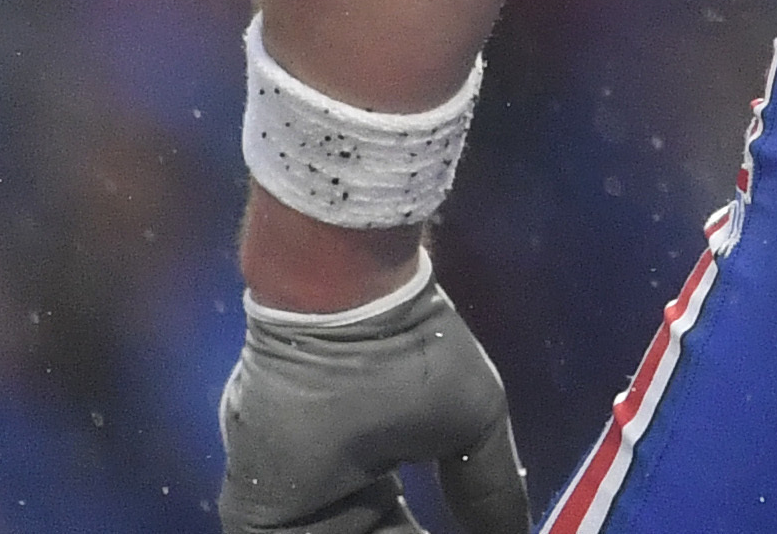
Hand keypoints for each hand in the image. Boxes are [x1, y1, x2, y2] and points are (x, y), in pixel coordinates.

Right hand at [219, 257, 532, 533]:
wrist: (335, 269)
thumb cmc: (395, 355)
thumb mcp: (465, 425)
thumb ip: (487, 491)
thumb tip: (514, 531)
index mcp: (284, 520)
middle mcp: (261, 504)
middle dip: (403, 532)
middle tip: (462, 523)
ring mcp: (264, 463)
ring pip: (337, 517)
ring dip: (387, 521)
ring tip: (450, 515)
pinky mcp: (278, 427)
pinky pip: (325, 486)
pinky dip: (369, 498)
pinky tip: (418, 499)